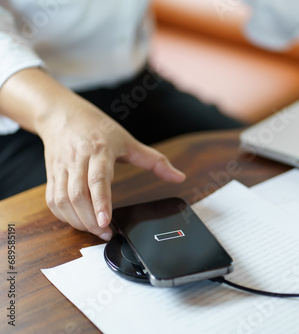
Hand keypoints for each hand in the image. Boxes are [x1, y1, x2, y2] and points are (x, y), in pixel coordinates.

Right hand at [38, 98, 184, 239]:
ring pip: (62, 200)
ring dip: (77, 220)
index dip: (101, 202)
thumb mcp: (128, 141)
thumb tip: (179, 177)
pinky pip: (52, 200)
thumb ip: (155, 161)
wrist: (62, 114)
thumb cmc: (98, 128)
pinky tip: (78, 221)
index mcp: (99, 150)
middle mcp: (77, 159)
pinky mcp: (51, 174)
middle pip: (78, 194)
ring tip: (94, 230)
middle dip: (89, 219)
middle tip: (105, 233)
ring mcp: (61, 167)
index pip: (97, 179)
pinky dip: (63, 215)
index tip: (105, 221)